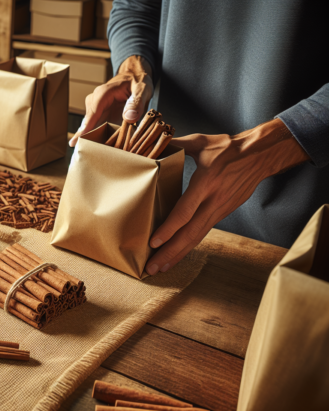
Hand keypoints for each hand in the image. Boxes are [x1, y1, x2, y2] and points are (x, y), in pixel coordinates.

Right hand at [69, 55, 153, 146]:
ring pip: (90, 126)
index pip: (93, 111)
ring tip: (86, 154)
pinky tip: (94, 149)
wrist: (134, 76)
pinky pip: (95, 127)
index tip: (80, 139)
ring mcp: (96, 109)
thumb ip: (136, 102)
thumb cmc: (138, 81)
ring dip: (89, 138)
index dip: (87, 127)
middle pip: (88, 121)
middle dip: (84, 136)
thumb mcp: (142, 89)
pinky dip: (95, 137)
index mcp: (103, 93)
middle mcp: (95, 101)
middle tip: (81, 152)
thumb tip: (130, 117)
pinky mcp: (100, 115)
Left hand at [145, 118, 309, 274]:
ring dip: (177, 255)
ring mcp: (219, 210)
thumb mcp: (201, 142)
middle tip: (151, 268)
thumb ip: (176, 145)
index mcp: (205, 183)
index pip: (185, 211)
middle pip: (189, 233)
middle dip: (169, 252)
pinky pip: (202, 233)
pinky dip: (188, 246)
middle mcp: (213, 201)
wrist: (259, 156)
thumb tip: (153, 143)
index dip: (169, 228)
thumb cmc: (227, 148)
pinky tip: (176, 255)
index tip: (154, 242)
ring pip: (196, 237)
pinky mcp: (222, 214)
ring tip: (159, 268)